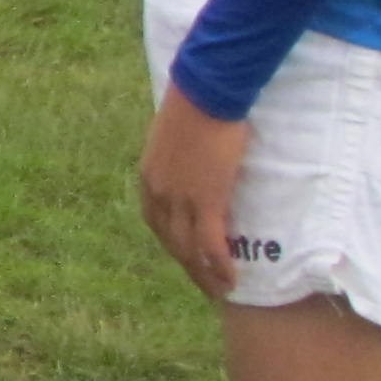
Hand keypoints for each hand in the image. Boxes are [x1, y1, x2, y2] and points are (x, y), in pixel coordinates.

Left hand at [136, 83, 251, 304]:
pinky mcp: (207, 199)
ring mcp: (180, 199)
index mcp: (149, 177)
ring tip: (221, 290)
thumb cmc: (197, 102)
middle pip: (171, 242)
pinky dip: (219, 264)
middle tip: (206, 284)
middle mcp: (159, 193)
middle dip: (188, 267)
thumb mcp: (178, 134)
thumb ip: (181, 156)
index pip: (156, 223)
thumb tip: (195, 162)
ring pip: (189, 250)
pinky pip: (211, 243)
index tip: (186, 257)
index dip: (172, 244)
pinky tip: (231, 278)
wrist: (206, 90)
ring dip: (204, 274)